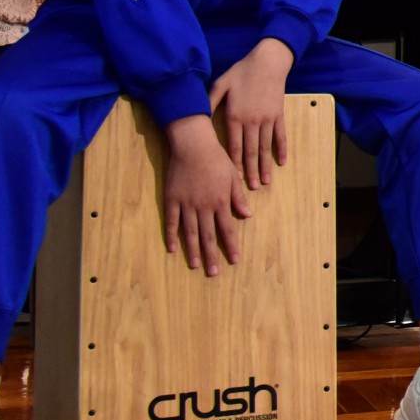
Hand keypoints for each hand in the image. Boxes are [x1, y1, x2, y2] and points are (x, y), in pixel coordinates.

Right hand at [163, 115, 249, 274]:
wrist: (193, 146)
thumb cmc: (216, 159)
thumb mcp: (232, 177)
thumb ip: (238, 198)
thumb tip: (247, 215)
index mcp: (220, 202)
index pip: (227, 229)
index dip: (230, 246)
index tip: (234, 260)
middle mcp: (204, 207)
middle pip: (208, 235)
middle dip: (212, 255)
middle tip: (213, 273)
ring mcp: (187, 204)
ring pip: (190, 232)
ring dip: (193, 250)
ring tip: (195, 265)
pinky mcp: (172, 200)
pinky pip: (172, 222)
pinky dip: (172, 236)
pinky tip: (173, 249)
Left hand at [208, 39, 292, 190]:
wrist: (267, 62)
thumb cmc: (241, 72)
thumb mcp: (220, 84)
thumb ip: (210, 102)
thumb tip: (198, 117)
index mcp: (234, 116)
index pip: (233, 146)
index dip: (232, 164)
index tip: (232, 180)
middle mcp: (252, 121)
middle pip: (250, 151)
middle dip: (250, 171)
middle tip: (252, 189)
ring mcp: (267, 119)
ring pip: (265, 147)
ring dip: (265, 166)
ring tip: (266, 182)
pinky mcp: (278, 115)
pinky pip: (280, 136)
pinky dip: (281, 150)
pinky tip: (281, 162)